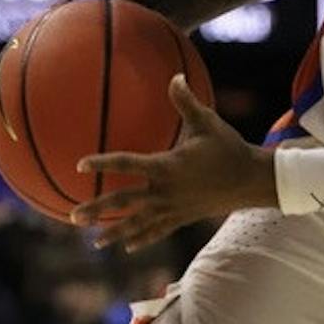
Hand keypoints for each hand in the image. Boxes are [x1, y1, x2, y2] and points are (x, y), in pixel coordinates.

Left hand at [70, 73, 276, 250]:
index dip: (103, 163)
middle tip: (73, 217)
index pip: (127, 164)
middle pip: (123, 202)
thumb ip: (186, 101)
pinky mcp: (182, 218)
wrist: (250, 181)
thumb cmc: (228, 148)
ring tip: (94, 242)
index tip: (80, 165)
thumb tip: (174, 76)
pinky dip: (141, 238)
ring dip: (114, 233)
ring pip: (137, 224)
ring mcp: (172, 208)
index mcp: (166, 166)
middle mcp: (165, 191)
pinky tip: (127, 247)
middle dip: (97, 210)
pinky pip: (157, 231)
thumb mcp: (206, 122)